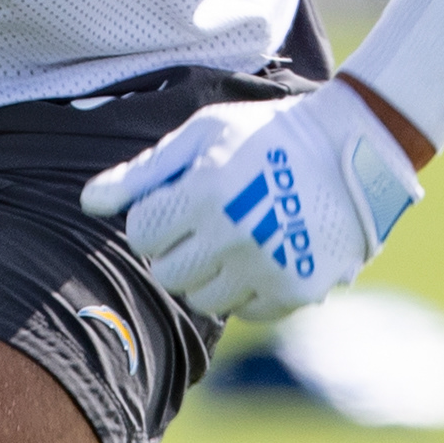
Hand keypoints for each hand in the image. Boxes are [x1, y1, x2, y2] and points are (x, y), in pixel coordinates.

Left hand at [82, 85, 423, 322]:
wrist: (354, 146)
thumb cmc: (266, 134)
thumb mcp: (203, 134)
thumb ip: (143, 172)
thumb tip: (89, 204)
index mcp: (204, 192)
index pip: (142, 235)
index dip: (156, 217)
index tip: (181, 199)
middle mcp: (233, 235)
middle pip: (167, 274)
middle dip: (177, 249)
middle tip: (206, 222)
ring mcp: (267, 266)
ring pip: (204, 300)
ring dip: (210, 274)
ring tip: (236, 236)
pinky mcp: (296, 289)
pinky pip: (247, 309)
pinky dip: (249, 287)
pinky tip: (267, 250)